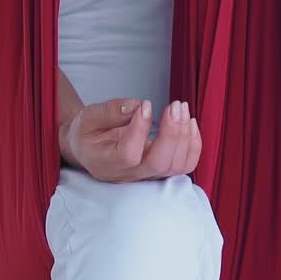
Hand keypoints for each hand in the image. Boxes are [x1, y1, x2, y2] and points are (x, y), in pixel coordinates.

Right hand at [60, 98, 201, 182]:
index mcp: (105, 162)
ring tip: (181, 108)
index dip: (141, 129)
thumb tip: (137, 105)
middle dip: (172, 133)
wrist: (88, 147)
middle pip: (158, 163)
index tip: (146, 104)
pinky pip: (184, 165)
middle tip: (174, 105)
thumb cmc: (87, 132)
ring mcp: (145, 175)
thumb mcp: (88, 117)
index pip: (129, 154)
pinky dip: (193, 144)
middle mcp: (127, 175)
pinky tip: (189, 122)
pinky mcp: (159, 170)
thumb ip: (110, 112)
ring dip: (185, 136)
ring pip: (175, 166)